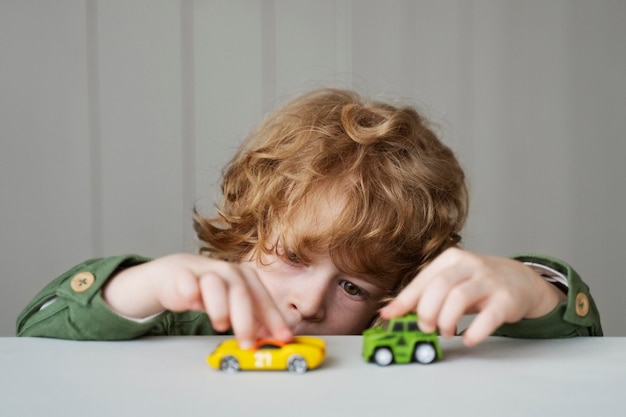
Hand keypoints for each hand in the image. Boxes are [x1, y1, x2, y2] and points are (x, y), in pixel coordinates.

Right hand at [103, 254, 292, 347]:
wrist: (176, 273)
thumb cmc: (210, 291)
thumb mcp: (234, 303)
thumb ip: (252, 319)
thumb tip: (271, 340)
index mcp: (245, 278)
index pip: (263, 299)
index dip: (274, 319)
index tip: (282, 338)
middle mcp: (228, 272)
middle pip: (241, 293)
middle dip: (246, 321)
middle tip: (247, 344)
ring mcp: (204, 272)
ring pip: (215, 285)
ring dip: (220, 307)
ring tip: (220, 326)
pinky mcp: (181, 275)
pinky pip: (187, 282)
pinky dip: (191, 292)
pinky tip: (193, 303)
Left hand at [380, 248, 565, 346]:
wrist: (522, 280)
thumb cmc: (479, 282)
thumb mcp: (452, 281)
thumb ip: (426, 294)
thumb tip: (393, 312)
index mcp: (451, 259)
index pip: (422, 279)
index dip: (404, 300)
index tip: (390, 316)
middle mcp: (470, 265)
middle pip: (439, 287)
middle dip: (426, 312)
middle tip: (426, 328)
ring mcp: (490, 281)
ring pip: (459, 298)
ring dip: (446, 321)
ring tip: (446, 332)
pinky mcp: (506, 299)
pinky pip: (488, 317)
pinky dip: (475, 331)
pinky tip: (468, 339)